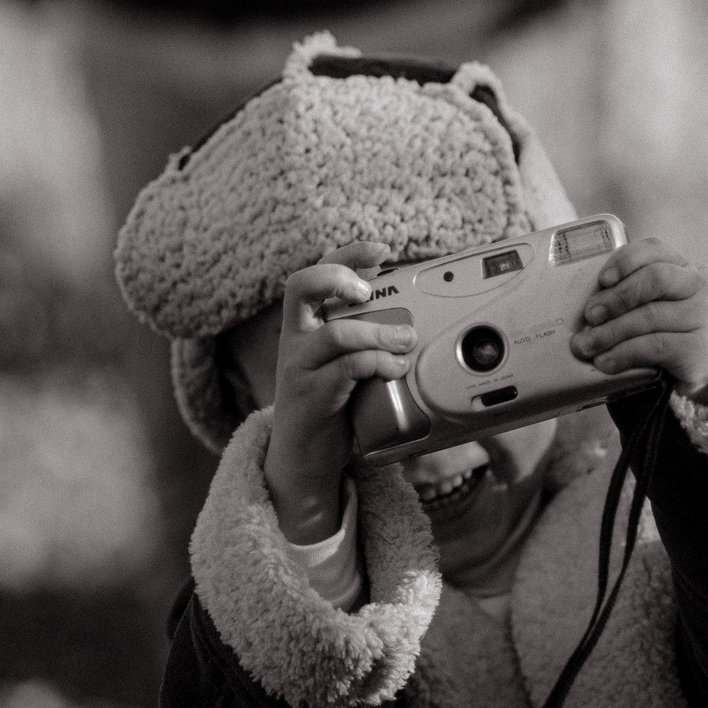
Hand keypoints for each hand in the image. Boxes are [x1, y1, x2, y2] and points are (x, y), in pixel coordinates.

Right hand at [263, 243, 414, 543]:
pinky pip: (345, 369)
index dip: (343, 255)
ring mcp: (300, 367)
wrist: (303, 457)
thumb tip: (412, 320)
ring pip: (334, 333)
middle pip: (300, 287)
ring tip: (405, 339)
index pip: (314, 275)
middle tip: (370, 287)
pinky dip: (376, 363)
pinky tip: (396, 369)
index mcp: (304, 325)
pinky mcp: (310, 396)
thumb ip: (366, 340)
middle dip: (338, 276)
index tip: (379, 250)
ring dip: (376, 331)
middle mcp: (295, 339)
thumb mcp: (345, 364)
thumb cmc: (331, 404)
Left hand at [570, 238, 707, 410]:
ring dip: (610, 332)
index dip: (625, 260)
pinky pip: (655, 346)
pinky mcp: (700, 349)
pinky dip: (624, 354)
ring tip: (586, 346)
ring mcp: (703, 317)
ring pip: (650, 316)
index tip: (602, 280)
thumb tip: (584, 308)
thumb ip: (627, 299)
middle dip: (616, 297)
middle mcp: (697, 287)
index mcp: (681, 269)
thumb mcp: (650, 309)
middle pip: (655, 279)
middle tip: (589, 316)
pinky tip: (606, 362)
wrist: (702, 373)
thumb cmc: (666, 336)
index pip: (654, 250)